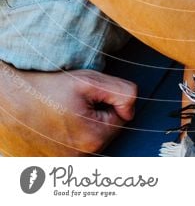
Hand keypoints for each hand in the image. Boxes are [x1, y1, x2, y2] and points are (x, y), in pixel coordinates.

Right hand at [0, 65, 136, 155]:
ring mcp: (69, 159)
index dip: (110, 101)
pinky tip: (60, 120)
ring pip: (93, 136)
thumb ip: (122, 93)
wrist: (17, 97)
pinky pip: (78, 143)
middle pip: (108, 129)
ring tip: (67, 109)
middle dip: (99, 112)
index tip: (90, 95)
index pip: (122, 118)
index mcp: (94, 138)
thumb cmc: (52, 87)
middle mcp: (82, 155)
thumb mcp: (91, 80)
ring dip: (86, 122)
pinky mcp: (58, 159)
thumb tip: (131, 110)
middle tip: (77, 100)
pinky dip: (74, 131)